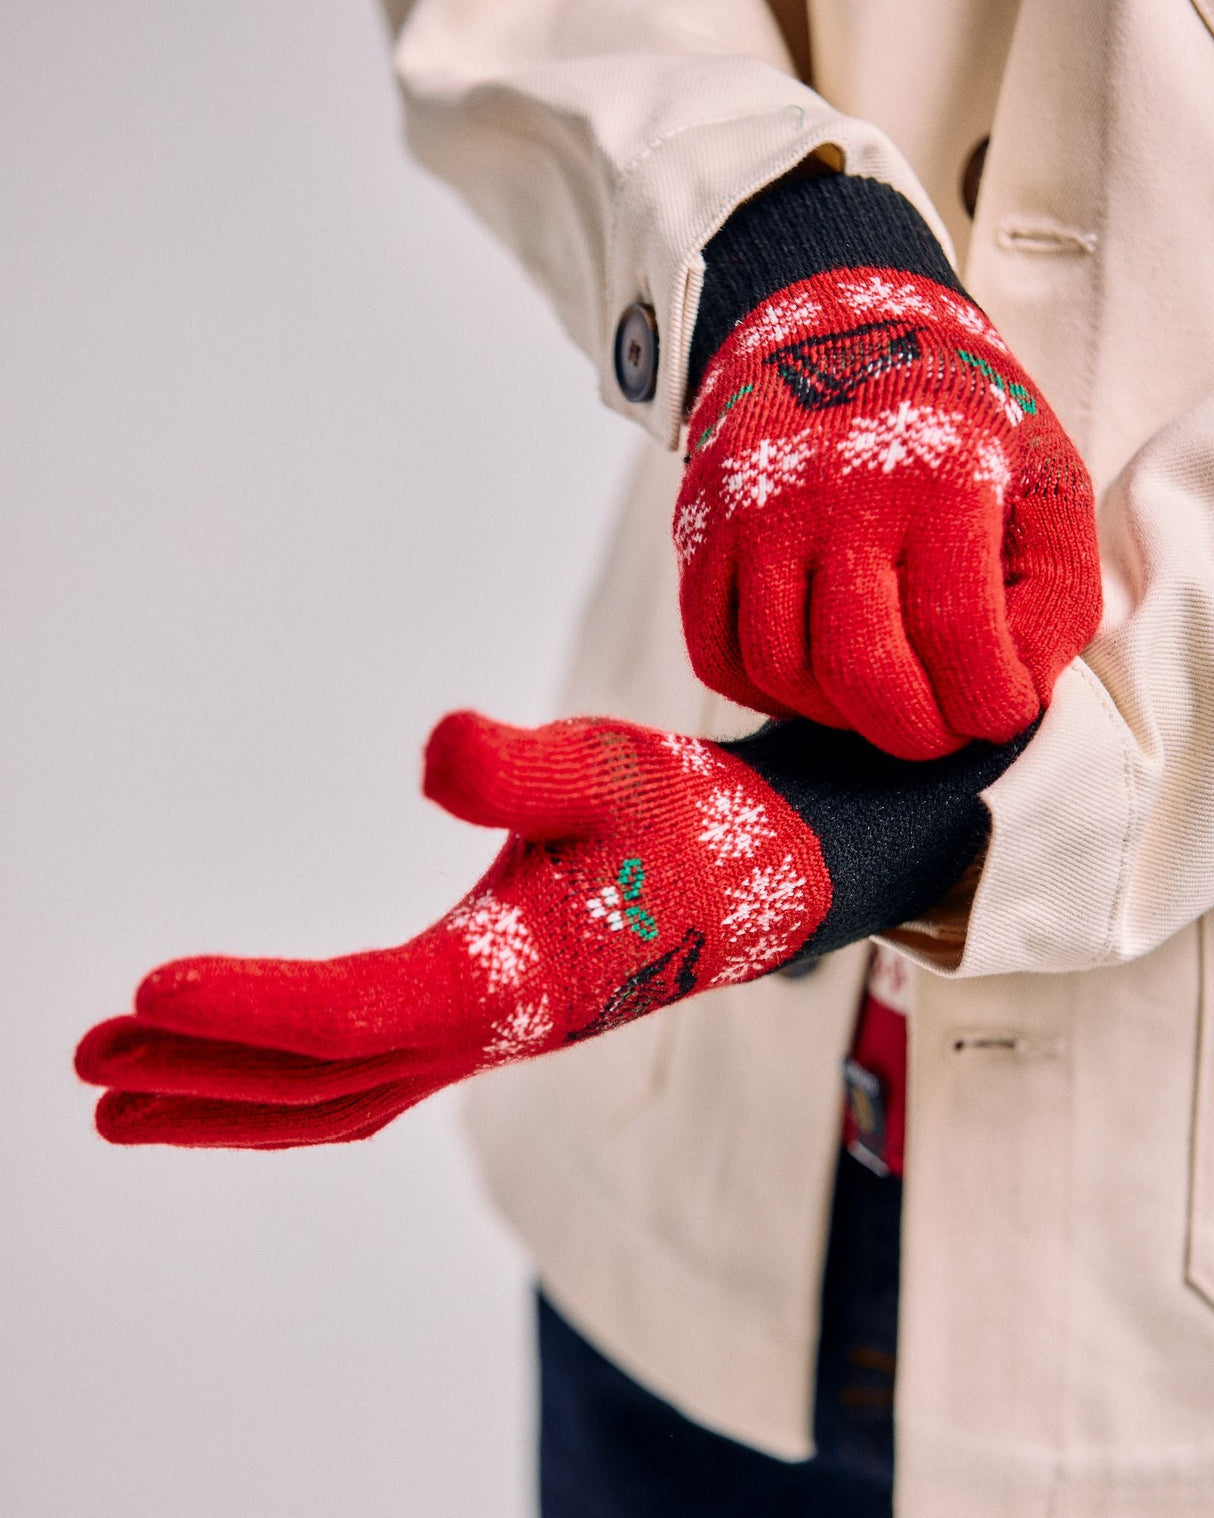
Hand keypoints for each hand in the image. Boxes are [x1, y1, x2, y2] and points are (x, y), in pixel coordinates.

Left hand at [75, 711, 831, 1147]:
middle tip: (89, 1066)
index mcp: (512, 982)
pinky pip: (374, 1075)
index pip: (355, 1014)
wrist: (772, 875)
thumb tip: (430, 752)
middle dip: (205, 1076)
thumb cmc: (693, 818)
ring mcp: (489, 1035)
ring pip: (343, 1093)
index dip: (250, 1008)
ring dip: (235, 1098)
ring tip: (130, 1091)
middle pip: (324, 1079)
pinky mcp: (493, 1019)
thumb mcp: (615, 767)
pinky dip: (297, 1082)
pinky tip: (251, 1065)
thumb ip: (523, 768)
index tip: (148, 987)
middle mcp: (490, 1029)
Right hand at [677, 223, 1100, 758]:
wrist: (833, 320)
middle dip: (910, 733)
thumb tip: (1023, 689)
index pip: (959, 635)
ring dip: (836, 714)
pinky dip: (763, 690)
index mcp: (939, 473)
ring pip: (780, 672)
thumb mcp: (1043, 472)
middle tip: (936, 731)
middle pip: (860, 670)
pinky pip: (714, 653)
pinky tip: (810, 675)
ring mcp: (754, 513)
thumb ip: (1054, 587)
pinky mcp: (699, 531)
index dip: (986, 705)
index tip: (999, 714)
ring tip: (877, 696)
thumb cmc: (952, 413)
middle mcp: (835, 493)